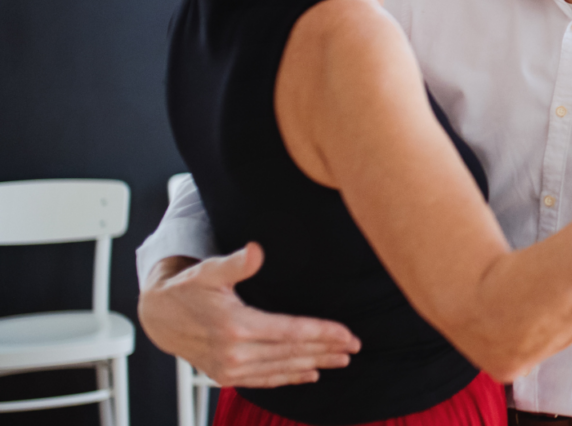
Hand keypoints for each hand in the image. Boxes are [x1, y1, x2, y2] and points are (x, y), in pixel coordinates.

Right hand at [137, 244, 360, 387]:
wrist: (157, 317)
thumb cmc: (188, 288)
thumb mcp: (210, 271)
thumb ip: (236, 264)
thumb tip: (256, 251)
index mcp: (235, 326)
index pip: (290, 332)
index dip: (322, 333)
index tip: (347, 334)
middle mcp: (234, 352)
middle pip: (292, 352)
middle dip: (326, 350)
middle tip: (355, 347)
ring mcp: (229, 369)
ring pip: (282, 368)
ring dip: (314, 363)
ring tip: (342, 360)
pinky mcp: (225, 376)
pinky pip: (265, 380)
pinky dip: (289, 378)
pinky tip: (311, 374)